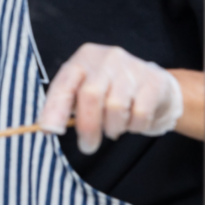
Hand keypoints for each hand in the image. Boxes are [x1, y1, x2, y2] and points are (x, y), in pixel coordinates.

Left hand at [38, 43, 182, 154]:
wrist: (157, 88)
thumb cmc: (112, 92)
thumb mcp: (86, 91)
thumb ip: (66, 104)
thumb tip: (47, 127)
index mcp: (84, 59)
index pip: (64, 83)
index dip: (55, 108)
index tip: (49, 130)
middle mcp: (107, 59)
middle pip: (90, 96)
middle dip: (87, 126)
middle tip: (88, 146)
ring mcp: (132, 68)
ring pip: (115, 107)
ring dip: (113, 128)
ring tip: (114, 127)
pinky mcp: (154, 82)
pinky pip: (139, 115)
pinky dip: (134, 127)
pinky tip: (133, 122)